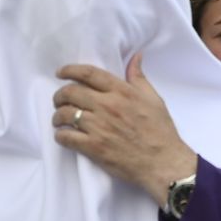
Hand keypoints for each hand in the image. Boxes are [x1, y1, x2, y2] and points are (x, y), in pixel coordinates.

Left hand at [52, 54, 197, 206]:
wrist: (163, 163)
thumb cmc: (160, 132)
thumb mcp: (154, 100)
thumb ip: (139, 78)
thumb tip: (135, 57)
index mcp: (122, 92)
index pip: (88, 73)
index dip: (69, 70)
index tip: (61, 73)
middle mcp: (107, 106)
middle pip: (70, 92)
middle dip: (59, 95)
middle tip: (59, 101)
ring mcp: (99, 127)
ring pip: (65, 114)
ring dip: (57, 116)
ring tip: (59, 120)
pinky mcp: (93, 147)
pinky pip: (66, 137)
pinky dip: (60, 135)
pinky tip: (64, 136)